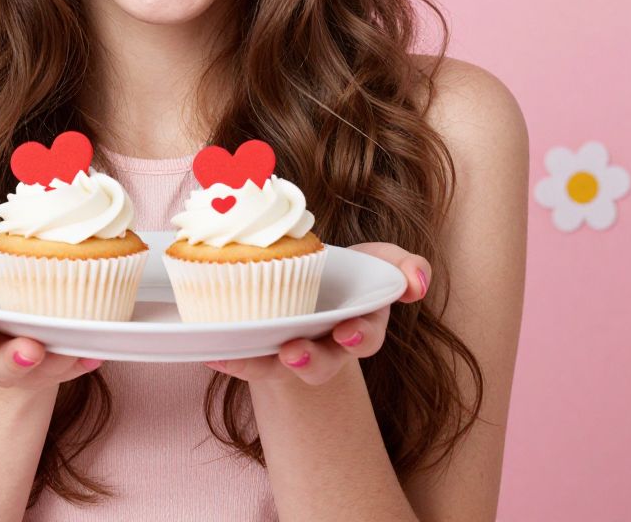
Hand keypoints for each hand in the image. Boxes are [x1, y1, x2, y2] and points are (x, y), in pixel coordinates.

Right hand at [0, 241, 103, 389]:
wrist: (6, 304)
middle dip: (13, 361)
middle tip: (31, 350)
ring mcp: (22, 361)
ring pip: (37, 372)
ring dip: (54, 364)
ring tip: (72, 350)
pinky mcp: (53, 362)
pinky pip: (68, 365)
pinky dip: (81, 361)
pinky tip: (95, 351)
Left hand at [203, 242, 429, 386]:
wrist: (303, 288)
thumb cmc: (345, 275)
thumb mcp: (376, 261)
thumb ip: (403, 265)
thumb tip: (417, 281)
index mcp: (356, 326)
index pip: (365, 337)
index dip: (359, 337)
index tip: (347, 332)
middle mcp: (325, 347)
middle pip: (323, 364)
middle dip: (312, 361)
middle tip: (295, 352)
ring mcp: (291, 350)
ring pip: (281, 369)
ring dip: (266, 365)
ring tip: (255, 355)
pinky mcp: (261, 351)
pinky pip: (245, 359)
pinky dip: (231, 358)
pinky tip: (214, 352)